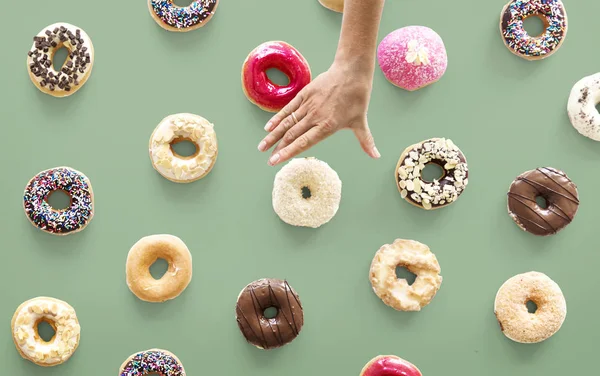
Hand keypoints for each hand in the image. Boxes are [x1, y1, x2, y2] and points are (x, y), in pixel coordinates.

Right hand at [257, 61, 380, 165]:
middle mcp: (315, 117)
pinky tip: (268, 128)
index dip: (289, 152)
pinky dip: (277, 118)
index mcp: (327, 126)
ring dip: (273, 135)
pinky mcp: (304, 95)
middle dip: (278, 148)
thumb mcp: (361, 122)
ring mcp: (308, 105)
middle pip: (292, 135)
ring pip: (287, 123)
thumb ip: (366, 141)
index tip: (276, 161)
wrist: (352, 72)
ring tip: (262, 147)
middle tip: (268, 159)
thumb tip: (376, 157)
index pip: (304, 142)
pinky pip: (288, 109)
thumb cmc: (357, 98)